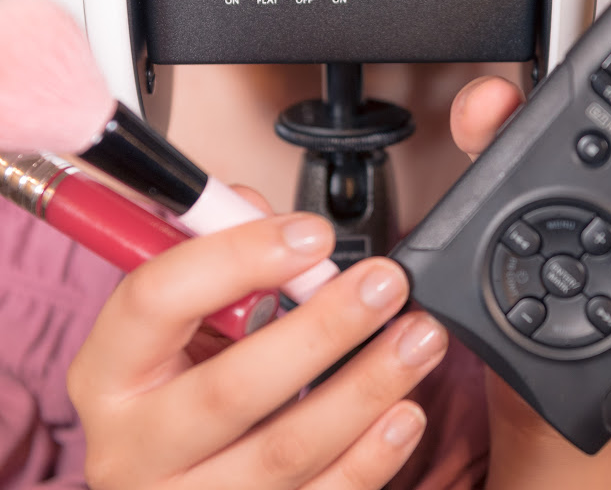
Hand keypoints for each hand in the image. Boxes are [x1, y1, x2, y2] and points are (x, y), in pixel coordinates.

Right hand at [68, 191, 446, 489]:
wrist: (163, 472)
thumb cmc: (175, 375)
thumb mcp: (177, 314)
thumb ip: (222, 256)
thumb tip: (285, 226)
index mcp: (108, 370)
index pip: (156, 299)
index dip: (238, 256)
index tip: (313, 234)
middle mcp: (134, 445)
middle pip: (232, 387)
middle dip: (324, 328)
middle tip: (385, 285)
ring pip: (286, 450)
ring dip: (367, 386)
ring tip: (420, 337)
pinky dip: (371, 457)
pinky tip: (405, 413)